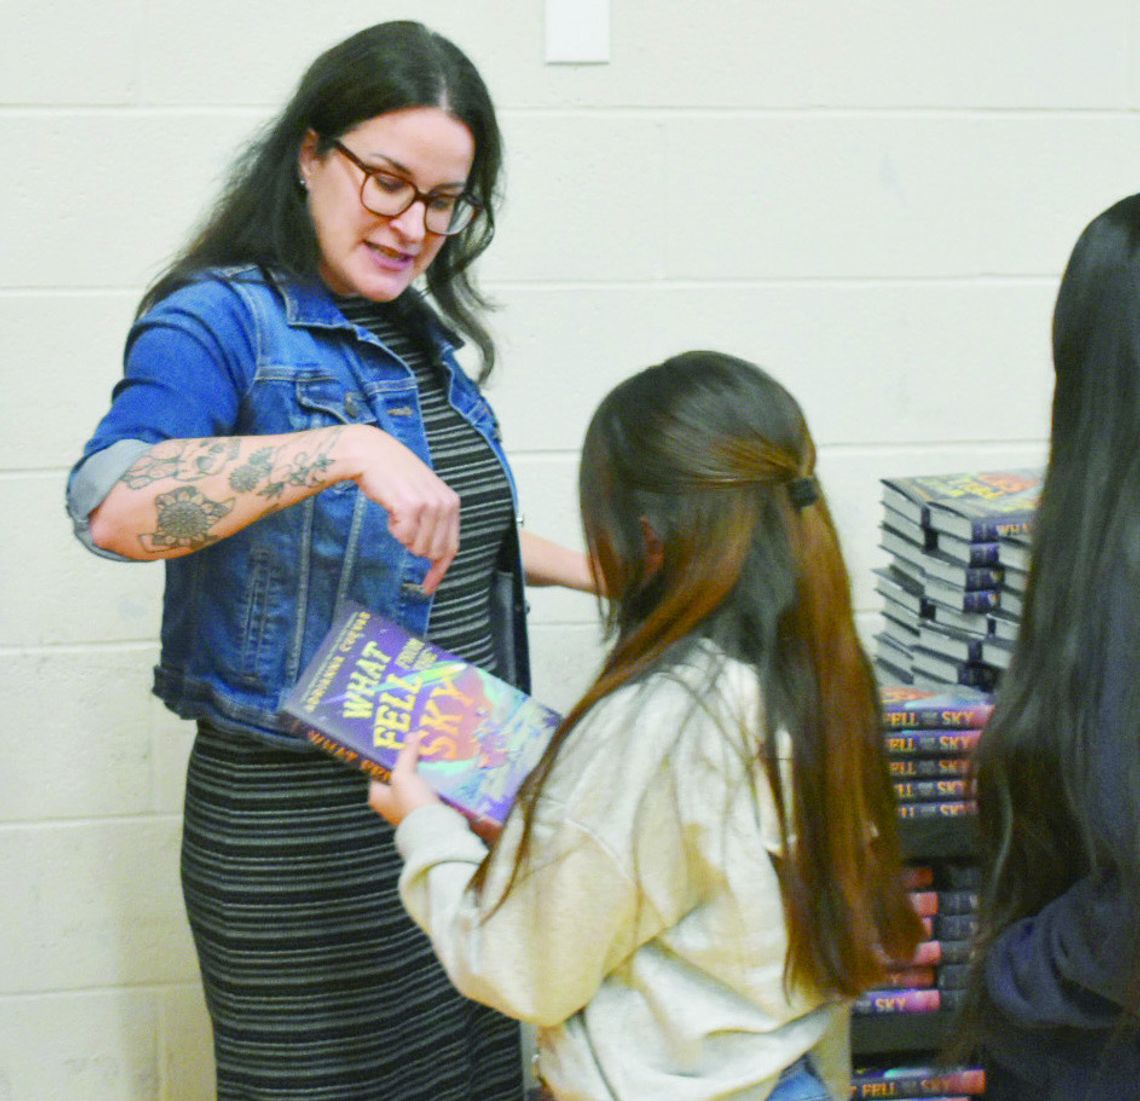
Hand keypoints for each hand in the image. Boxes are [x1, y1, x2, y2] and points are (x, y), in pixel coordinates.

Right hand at [350, 426, 459, 593]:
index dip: (439, 570)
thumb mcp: (425, 495)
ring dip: (403, 535)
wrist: (372, 454)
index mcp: (452, 503)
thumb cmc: (394, 475)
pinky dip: (393, 528)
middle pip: (434, 551)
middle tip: (402, 524)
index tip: (428, 587)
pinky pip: (402, 537)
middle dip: (415, 547)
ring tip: (398, 511)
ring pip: (417, 547)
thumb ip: (435, 520)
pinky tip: (391, 509)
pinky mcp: (411, 507)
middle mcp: (445, 504)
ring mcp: (429, 505)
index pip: (452, 546)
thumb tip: (433, 554)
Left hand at [368, 732, 440, 826]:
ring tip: (429, 754)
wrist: (434, 827)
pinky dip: (430, 781)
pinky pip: (424, 790)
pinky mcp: (422, 811)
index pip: (378, 771)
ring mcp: (406, 808)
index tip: (399, 743)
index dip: (388, 757)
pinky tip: (438, 769)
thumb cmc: (411, 801)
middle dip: (408, 762)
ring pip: (412, 783)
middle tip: (416, 745)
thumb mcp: (404, 774)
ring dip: (421, 771)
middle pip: (397, 776)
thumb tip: (411, 735)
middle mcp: (389, 803)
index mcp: (377, 796)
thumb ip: (406, 754)